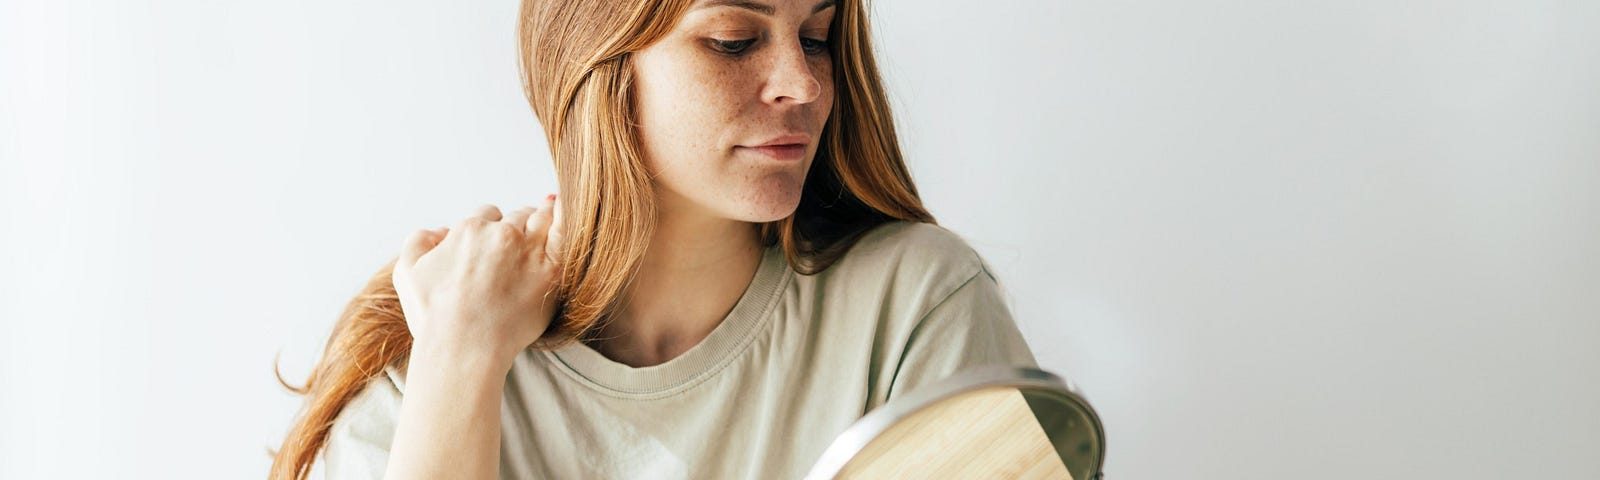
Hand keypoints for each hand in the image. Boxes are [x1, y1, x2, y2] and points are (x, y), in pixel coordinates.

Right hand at [391, 194, 564, 366]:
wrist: (463, 347)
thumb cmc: (434, 317)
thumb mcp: (407, 272)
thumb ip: (419, 241)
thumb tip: (441, 231)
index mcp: (468, 230)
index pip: (485, 217)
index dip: (488, 229)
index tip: (491, 244)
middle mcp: (501, 235)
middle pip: (515, 218)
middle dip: (516, 226)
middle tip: (518, 242)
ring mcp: (529, 251)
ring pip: (540, 220)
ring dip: (541, 219)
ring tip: (546, 220)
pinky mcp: (552, 271)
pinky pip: (564, 233)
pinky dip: (565, 218)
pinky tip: (566, 212)